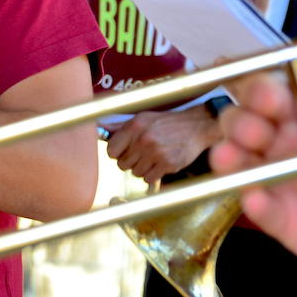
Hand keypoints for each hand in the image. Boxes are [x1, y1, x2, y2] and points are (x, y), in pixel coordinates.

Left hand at [104, 106, 220, 184]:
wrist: (195, 126)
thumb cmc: (167, 122)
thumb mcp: (143, 118)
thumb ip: (121, 126)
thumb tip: (100, 129)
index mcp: (135, 127)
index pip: (111, 150)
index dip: (115, 153)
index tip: (121, 152)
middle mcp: (144, 140)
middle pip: (122, 164)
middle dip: (127, 162)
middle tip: (137, 156)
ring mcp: (157, 153)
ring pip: (134, 173)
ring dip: (140, 169)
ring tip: (149, 159)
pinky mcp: (169, 165)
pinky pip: (148, 178)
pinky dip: (151, 175)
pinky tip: (157, 165)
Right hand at [211, 73, 296, 270]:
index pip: (270, 95)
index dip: (260, 91)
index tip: (266, 99)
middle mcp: (279, 145)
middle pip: (242, 124)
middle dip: (241, 124)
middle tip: (255, 134)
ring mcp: (274, 180)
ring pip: (236, 164)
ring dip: (227, 157)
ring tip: (228, 157)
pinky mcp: (278, 217)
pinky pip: (261, 210)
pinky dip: (255, 204)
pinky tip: (255, 200)